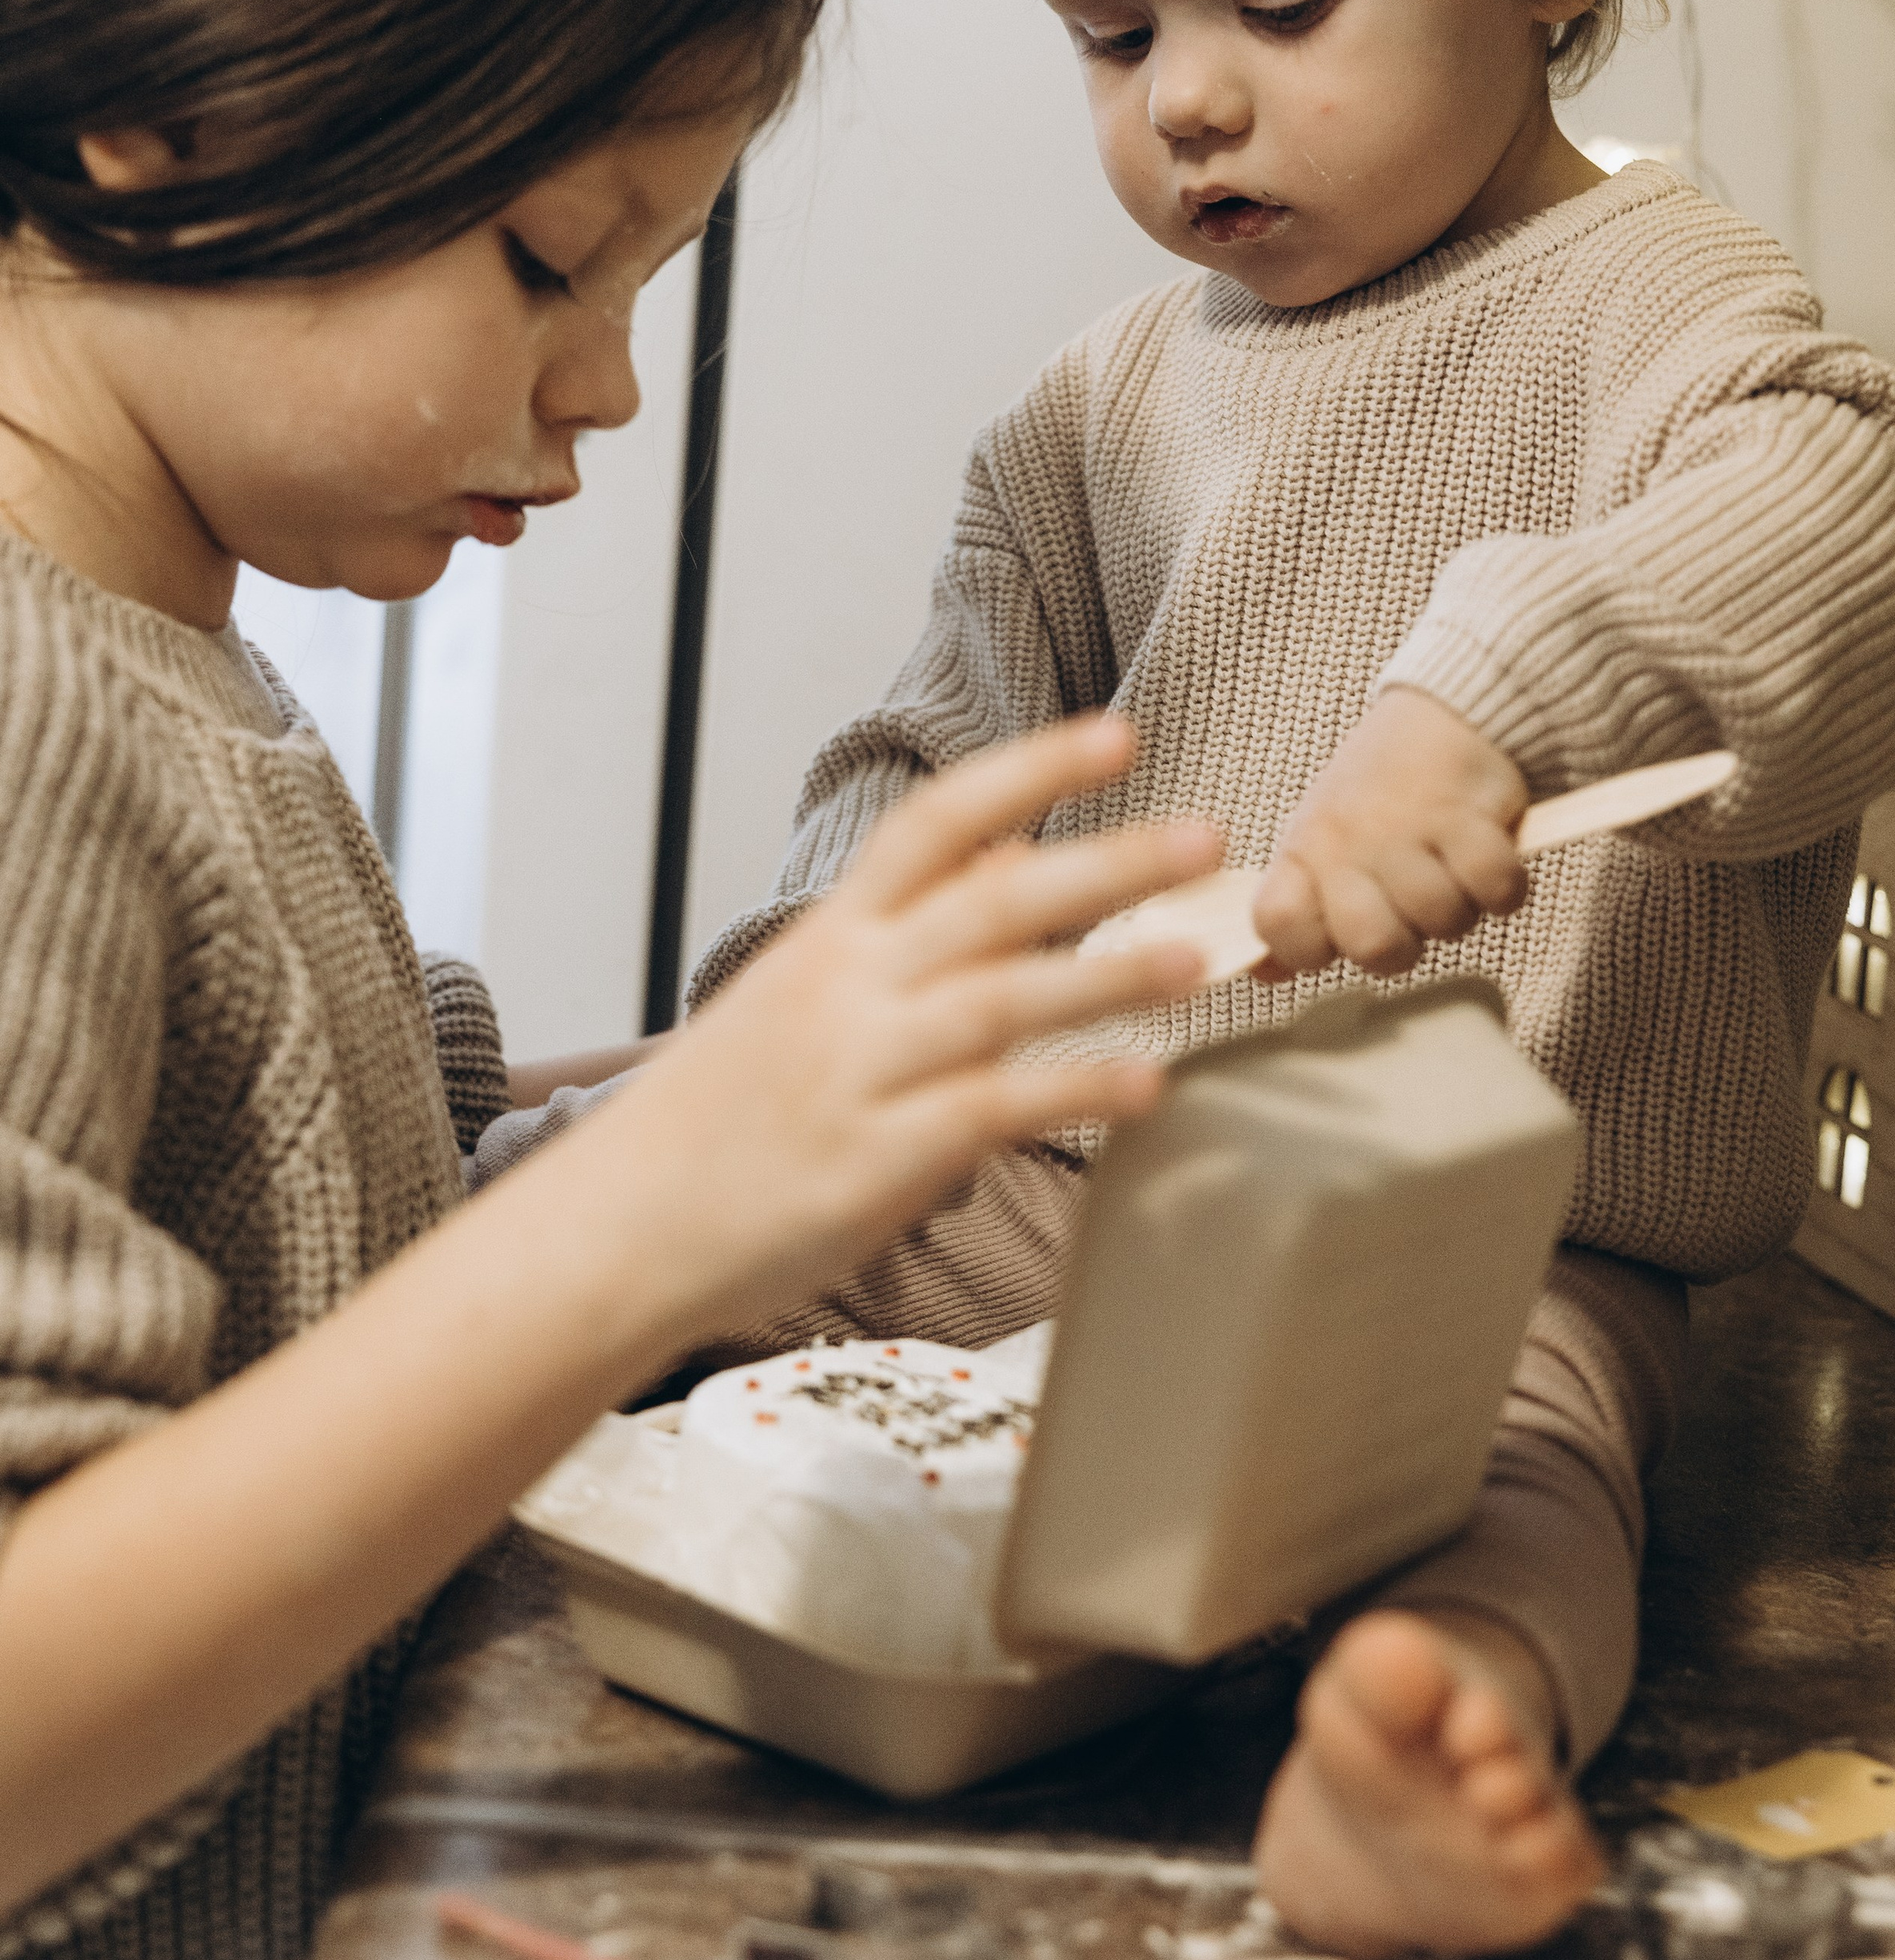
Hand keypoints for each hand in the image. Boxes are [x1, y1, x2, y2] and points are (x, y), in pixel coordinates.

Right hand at [594, 714, 1218, 1335]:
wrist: (622, 1225)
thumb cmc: (725, 1111)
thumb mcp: (807, 989)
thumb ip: (912, 922)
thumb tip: (1013, 850)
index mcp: (833, 935)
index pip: (937, 821)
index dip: (1031, 771)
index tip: (1120, 733)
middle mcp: (849, 987)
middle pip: (991, 902)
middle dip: (1106, 863)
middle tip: (1208, 839)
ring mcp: (860, 1070)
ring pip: (999, 999)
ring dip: (1107, 976)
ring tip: (1199, 961)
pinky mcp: (874, 1160)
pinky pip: (989, 1111)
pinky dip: (1069, 1091)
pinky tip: (1144, 1084)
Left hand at [1250, 688, 1526, 978]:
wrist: (1445, 713)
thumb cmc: (1380, 794)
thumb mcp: (1321, 842)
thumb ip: (1297, 908)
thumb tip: (1266, 972)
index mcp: (1304, 849)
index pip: (1277, 926)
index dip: (1308, 950)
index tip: (1336, 932)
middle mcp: (1347, 839)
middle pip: (1372, 947)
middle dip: (1405, 945)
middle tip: (1410, 907)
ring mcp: (1406, 827)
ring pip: (1441, 922)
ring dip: (1459, 908)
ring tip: (1451, 870)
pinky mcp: (1468, 815)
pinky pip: (1494, 890)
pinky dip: (1504, 887)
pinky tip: (1488, 858)